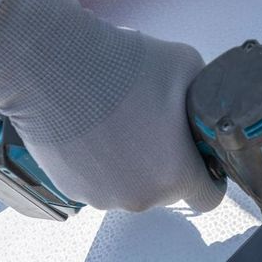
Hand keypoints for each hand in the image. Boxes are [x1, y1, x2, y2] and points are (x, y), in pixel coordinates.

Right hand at [0, 0, 224, 212]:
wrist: (52, 64)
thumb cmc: (119, 66)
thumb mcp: (185, 65)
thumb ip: (203, 94)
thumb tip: (204, 102)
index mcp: (175, 174)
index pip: (207, 197)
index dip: (210, 177)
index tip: (202, 159)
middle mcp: (140, 197)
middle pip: (166, 190)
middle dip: (166, 164)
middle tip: (154, 126)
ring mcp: (101, 197)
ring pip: (128, 187)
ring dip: (130, 165)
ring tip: (117, 123)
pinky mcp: (70, 189)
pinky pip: (96, 181)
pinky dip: (98, 163)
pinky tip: (92, 130)